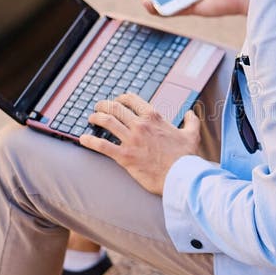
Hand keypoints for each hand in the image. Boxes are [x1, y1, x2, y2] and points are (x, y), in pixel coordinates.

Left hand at [78, 93, 200, 194]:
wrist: (181, 176)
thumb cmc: (186, 157)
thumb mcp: (192, 134)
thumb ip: (191, 121)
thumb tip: (191, 113)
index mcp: (154, 117)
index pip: (132, 100)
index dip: (121, 98)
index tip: (117, 100)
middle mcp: (140, 125)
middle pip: (115, 108)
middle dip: (104, 105)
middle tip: (98, 107)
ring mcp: (131, 140)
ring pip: (107, 122)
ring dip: (95, 117)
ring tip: (91, 118)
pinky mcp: (125, 156)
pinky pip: (102, 145)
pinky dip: (90, 141)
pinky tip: (83, 139)